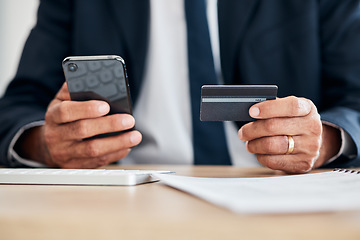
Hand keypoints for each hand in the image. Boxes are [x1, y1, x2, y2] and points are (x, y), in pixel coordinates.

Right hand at [19, 83, 141, 167]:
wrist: (49, 144)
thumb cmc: (63, 117)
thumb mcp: (62, 101)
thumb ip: (74, 90)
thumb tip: (93, 80)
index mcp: (53, 116)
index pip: (66, 111)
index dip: (86, 109)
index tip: (106, 106)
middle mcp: (56, 135)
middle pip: (83, 130)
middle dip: (109, 125)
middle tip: (129, 120)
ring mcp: (65, 153)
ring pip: (92, 150)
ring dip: (117, 143)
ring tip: (135, 136)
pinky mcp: (75, 166)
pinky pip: (97, 162)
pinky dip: (115, 154)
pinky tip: (127, 146)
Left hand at [238, 96, 340, 172]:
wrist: (312, 143)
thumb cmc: (293, 123)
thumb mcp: (289, 110)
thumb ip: (274, 107)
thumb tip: (252, 110)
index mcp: (308, 109)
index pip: (290, 106)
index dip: (268, 108)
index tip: (251, 111)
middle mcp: (312, 127)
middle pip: (274, 127)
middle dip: (252, 130)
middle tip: (243, 132)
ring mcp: (310, 147)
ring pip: (272, 145)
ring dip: (255, 145)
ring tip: (249, 144)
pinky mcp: (303, 163)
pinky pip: (274, 161)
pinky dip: (261, 157)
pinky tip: (259, 153)